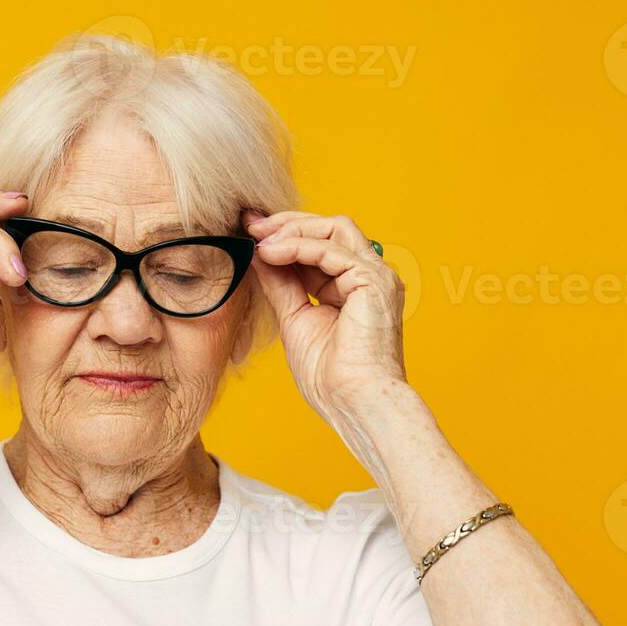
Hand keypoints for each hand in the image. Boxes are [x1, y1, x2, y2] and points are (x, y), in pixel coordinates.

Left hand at [243, 208, 407, 421]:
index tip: (250, 231)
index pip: (319, 246)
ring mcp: (376, 277)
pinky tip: (272, 253)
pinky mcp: (374, 281)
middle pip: (330, 229)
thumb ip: (281, 284)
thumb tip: (259, 254)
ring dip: (292, 230)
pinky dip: (298, 246)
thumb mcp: (295, 318)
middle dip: (287, 223)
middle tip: (251, 226)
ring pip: (334, 230)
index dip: (285, 235)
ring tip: (259, 241)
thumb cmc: (331, 377)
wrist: (353, 402)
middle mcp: (369, 277)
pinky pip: (332, 250)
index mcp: (353, 287)